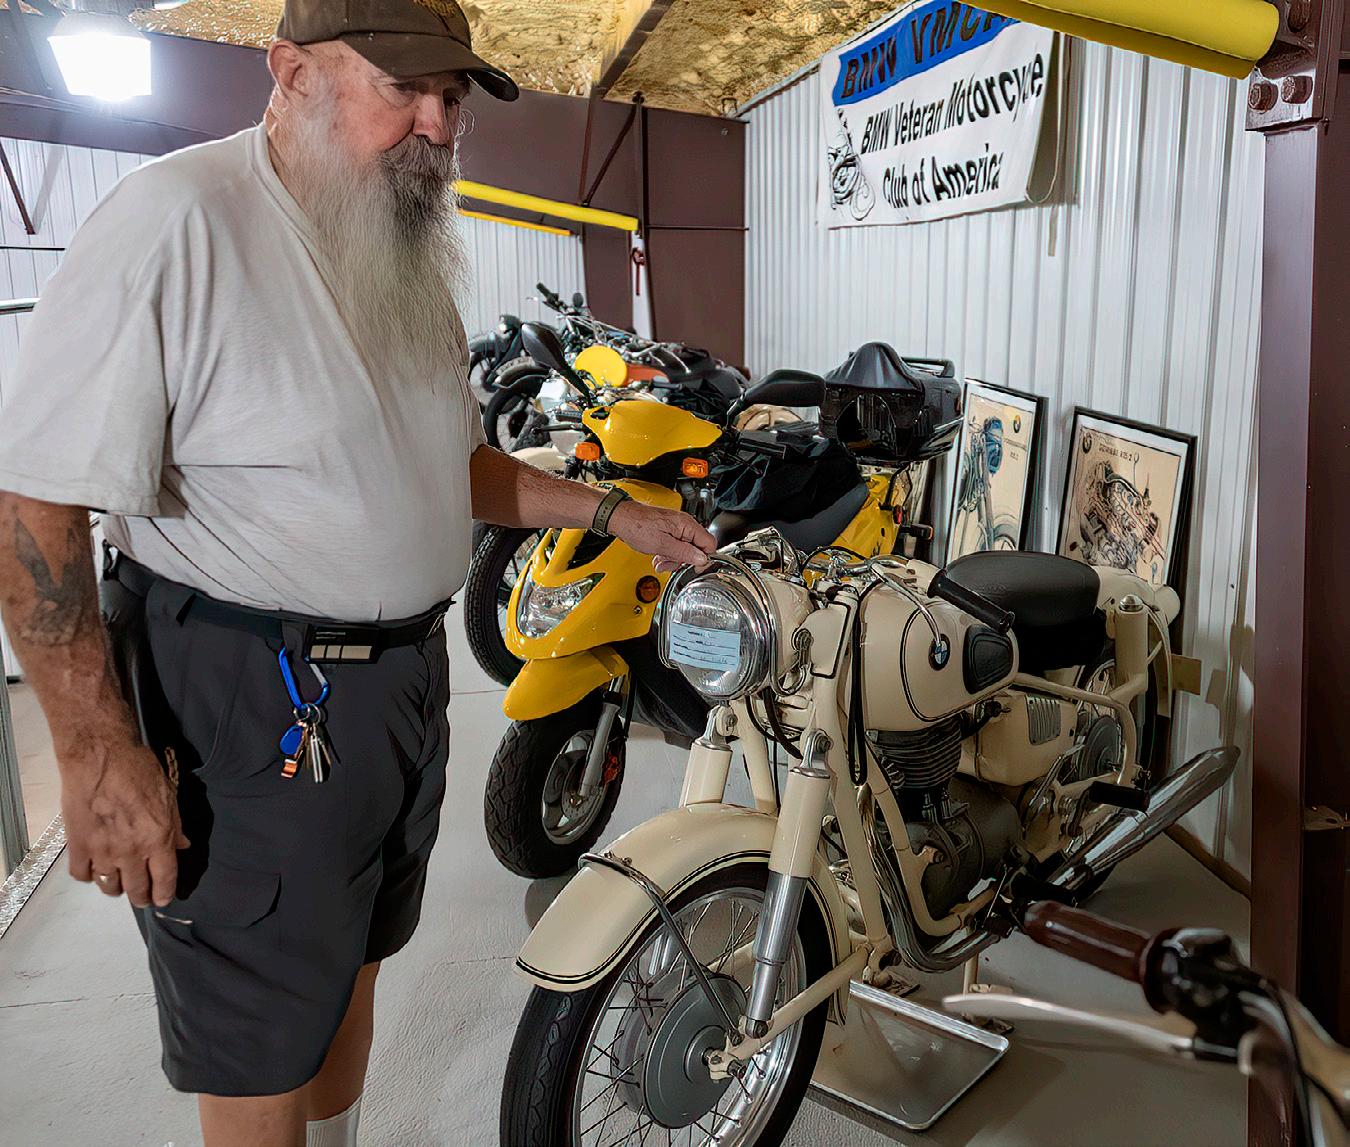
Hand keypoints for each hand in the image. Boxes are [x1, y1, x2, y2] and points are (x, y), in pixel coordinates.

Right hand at [62, 738, 187, 908]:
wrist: (100, 757)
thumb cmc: (138, 770)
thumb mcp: (168, 795)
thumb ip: (175, 825)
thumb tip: (182, 845)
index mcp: (158, 839)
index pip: (165, 878)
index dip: (164, 893)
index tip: (162, 900)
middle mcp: (131, 851)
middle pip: (137, 888)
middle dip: (141, 897)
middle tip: (142, 898)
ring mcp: (102, 851)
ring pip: (109, 886)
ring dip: (116, 888)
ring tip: (119, 884)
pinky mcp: (77, 846)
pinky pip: (83, 875)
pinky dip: (90, 875)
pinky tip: (95, 868)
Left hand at [608, 501, 716, 572]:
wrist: (620, 518)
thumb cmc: (636, 526)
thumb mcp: (662, 544)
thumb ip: (684, 552)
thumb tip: (702, 559)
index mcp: (687, 525)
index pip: (709, 544)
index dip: (703, 558)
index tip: (693, 567)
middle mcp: (684, 524)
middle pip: (696, 548)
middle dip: (682, 560)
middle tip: (669, 563)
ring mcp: (676, 527)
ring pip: (684, 549)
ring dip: (672, 558)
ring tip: (659, 560)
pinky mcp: (668, 530)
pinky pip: (675, 545)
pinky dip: (667, 553)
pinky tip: (657, 556)